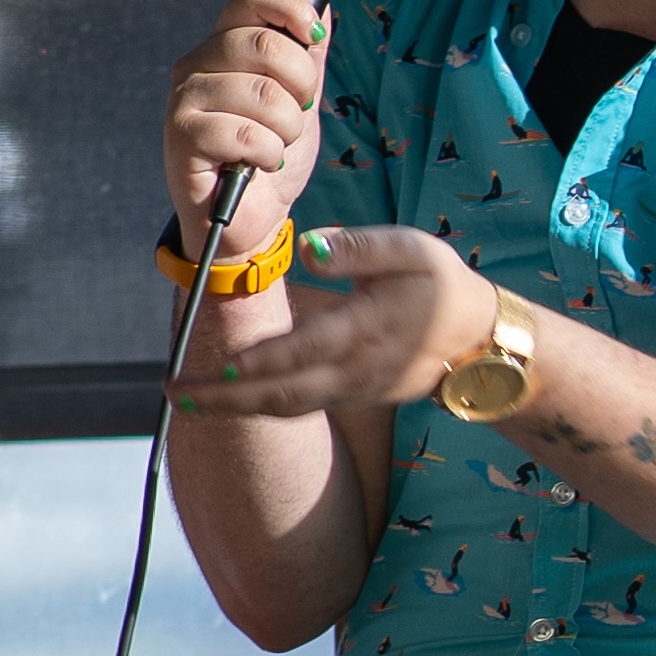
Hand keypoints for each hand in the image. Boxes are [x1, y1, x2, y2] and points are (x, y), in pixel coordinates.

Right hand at [163, 0, 329, 258]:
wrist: (250, 218)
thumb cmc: (269, 156)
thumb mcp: (301, 101)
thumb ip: (308, 56)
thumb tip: (322, 7)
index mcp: (224, 46)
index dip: (290, 6)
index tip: (314, 35)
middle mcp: (197, 64)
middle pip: (264, 44)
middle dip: (302, 85)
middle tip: (297, 114)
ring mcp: (185, 99)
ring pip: (262, 93)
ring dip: (287, 129)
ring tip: (274, 145)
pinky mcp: (182, 137)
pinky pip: (246, 133)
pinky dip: (268, 153)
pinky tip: (257, 164)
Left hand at [175, 223, 485, 419]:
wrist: (481, 343)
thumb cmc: (442, 288)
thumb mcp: (412, 251)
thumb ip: (359, 248)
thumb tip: (309, 246)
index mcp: (364, 330)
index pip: (302, 352)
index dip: (260, 363)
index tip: (221, 365)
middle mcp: (352, 370)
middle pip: (280, 394)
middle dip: (224, 398)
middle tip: (175, 394)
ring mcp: (351, 390)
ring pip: (285, 407)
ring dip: (233, 409)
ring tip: (187, 402)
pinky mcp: (351, 398)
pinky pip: (298, 407)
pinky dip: (258, 407)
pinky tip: (226, 399)